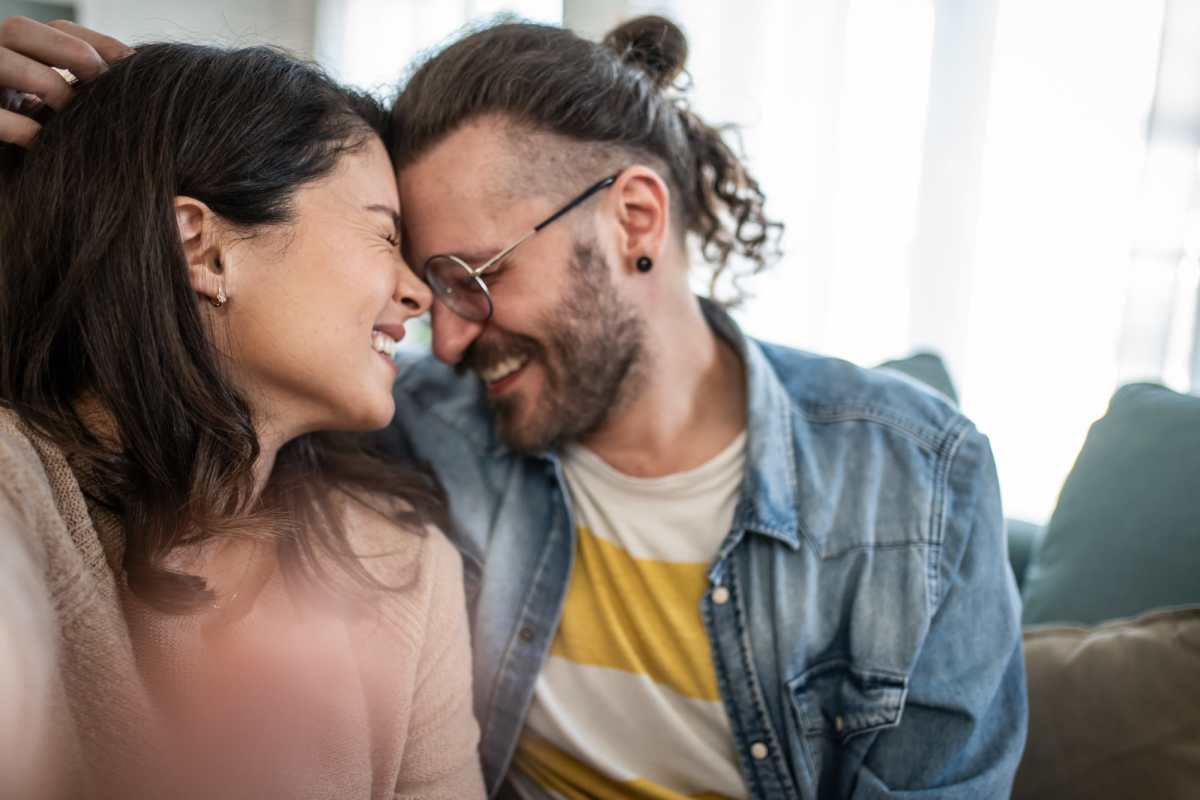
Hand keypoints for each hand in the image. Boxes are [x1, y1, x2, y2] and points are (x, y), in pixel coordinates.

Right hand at [0, 16, 130, 146]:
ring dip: (47, 82)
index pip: (56, 29)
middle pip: (21, 30)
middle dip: (70, 50)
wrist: (4, 164)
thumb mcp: (53, 105)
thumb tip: (130, 84)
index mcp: (17, 51)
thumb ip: (78, 89)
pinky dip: (18, 125)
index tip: (134, 61)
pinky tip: (42, 140)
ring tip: (72, 109)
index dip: (96, 40)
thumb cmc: (33, 134)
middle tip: (104, 80)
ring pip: (1, 60)